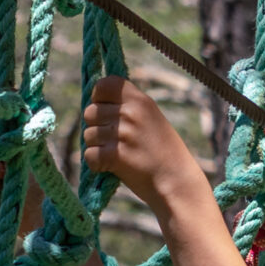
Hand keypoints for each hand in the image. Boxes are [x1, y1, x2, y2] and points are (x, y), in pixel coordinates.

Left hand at [80, 76, 198, 201]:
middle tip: (113, 140)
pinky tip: (111, 167)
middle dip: (95, 127)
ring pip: (88, 135)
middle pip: (89, 112)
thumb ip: (127, 108)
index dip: (97, 99)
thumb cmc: (162, 151)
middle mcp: (130, 112)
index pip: (103, 85)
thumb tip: (95, 105)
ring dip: (97, 147)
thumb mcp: (151, 118)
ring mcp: (123, 133)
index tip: (105, 111)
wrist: (176, 180)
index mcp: (139, 99)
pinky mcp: (116, 155)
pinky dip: (96, 164)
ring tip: (117, 155)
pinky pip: (89, 155)